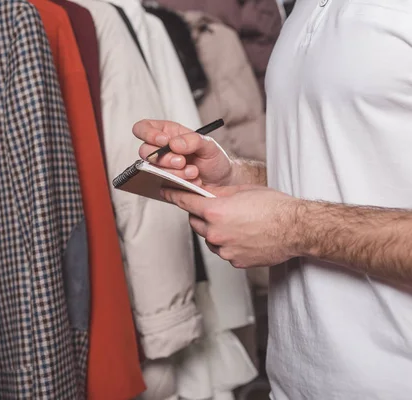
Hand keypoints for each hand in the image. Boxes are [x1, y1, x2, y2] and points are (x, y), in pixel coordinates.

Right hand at [133, 120, 234, 186]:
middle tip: (182, 161)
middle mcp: (161, 149)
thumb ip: (193, 140)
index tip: (164, 141)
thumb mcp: (209, 144)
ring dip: (174, 172)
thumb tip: (173, 143)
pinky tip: (190, 181)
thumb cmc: (214, 160)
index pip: (143, 128)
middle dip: (164, 158)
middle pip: (144, 151)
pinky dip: (177, 182)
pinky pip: (161, 183)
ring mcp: (161, 167)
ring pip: (153, 169)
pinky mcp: (164, 182)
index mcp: (168, 133)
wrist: (222, 183)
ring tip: (193, 172)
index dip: (148, 133)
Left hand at [160, 185, 302, 267]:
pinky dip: (228, 243)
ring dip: (215, 230)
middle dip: (201, 214)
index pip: (185, 202)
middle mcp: (216, 233)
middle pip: (195, 222)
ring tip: (237, 223)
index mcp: (215, 212)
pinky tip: (244, 236)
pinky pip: (223, 251)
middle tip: (215, 208)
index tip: (165, 192)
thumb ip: (218, 193)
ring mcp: (224, 250)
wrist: (296, 229)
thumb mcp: (242, 191)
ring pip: (209, 238)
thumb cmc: (274, 207)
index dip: (173, 195)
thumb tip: (204, 193)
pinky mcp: (234, 261)